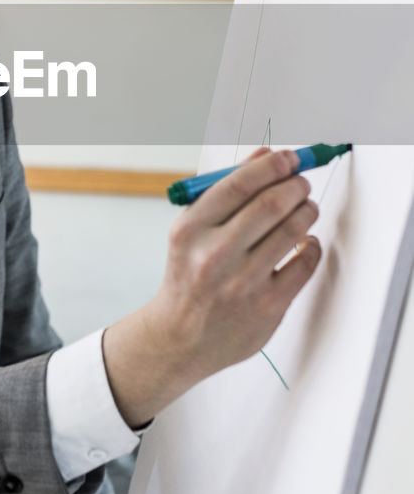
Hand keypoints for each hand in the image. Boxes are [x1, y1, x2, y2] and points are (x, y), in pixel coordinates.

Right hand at [103, 148, 321, 426]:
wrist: (181, 337)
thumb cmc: (189, 276)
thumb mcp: (193, 231)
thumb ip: (227, 191)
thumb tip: (266, 156)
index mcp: (191, 230)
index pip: (239, 183)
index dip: (271, 165)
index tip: (288, 158)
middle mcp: (215, 255)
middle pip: (271, 203)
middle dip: (295, 186)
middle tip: (301, 184)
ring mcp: (243, 282)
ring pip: (293, 230)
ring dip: (307, 211)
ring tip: (305, 208)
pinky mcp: (268, 306)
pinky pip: (305, 263)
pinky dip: (312, 245)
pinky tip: (304, 242)